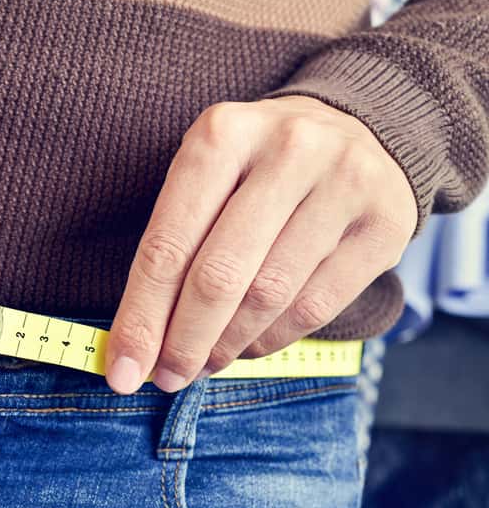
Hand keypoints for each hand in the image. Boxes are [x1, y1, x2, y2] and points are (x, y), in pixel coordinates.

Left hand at [106, 96, 415, 393]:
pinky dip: (271, 339)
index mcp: (222, 135)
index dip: (141, 318)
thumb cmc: (254, 169)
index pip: (168, 245)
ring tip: (205, 362)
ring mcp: (345, 183)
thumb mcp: (206, 179)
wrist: (356, 128)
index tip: (121, 372)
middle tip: (167, 378)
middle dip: (184, 342)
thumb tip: (135, 347)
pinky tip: (249, 345)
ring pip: (268, 296)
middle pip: (219, 276)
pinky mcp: (386, 223)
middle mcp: (288, 150)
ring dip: (226, 346)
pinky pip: (314, 307)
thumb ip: (171, 250)